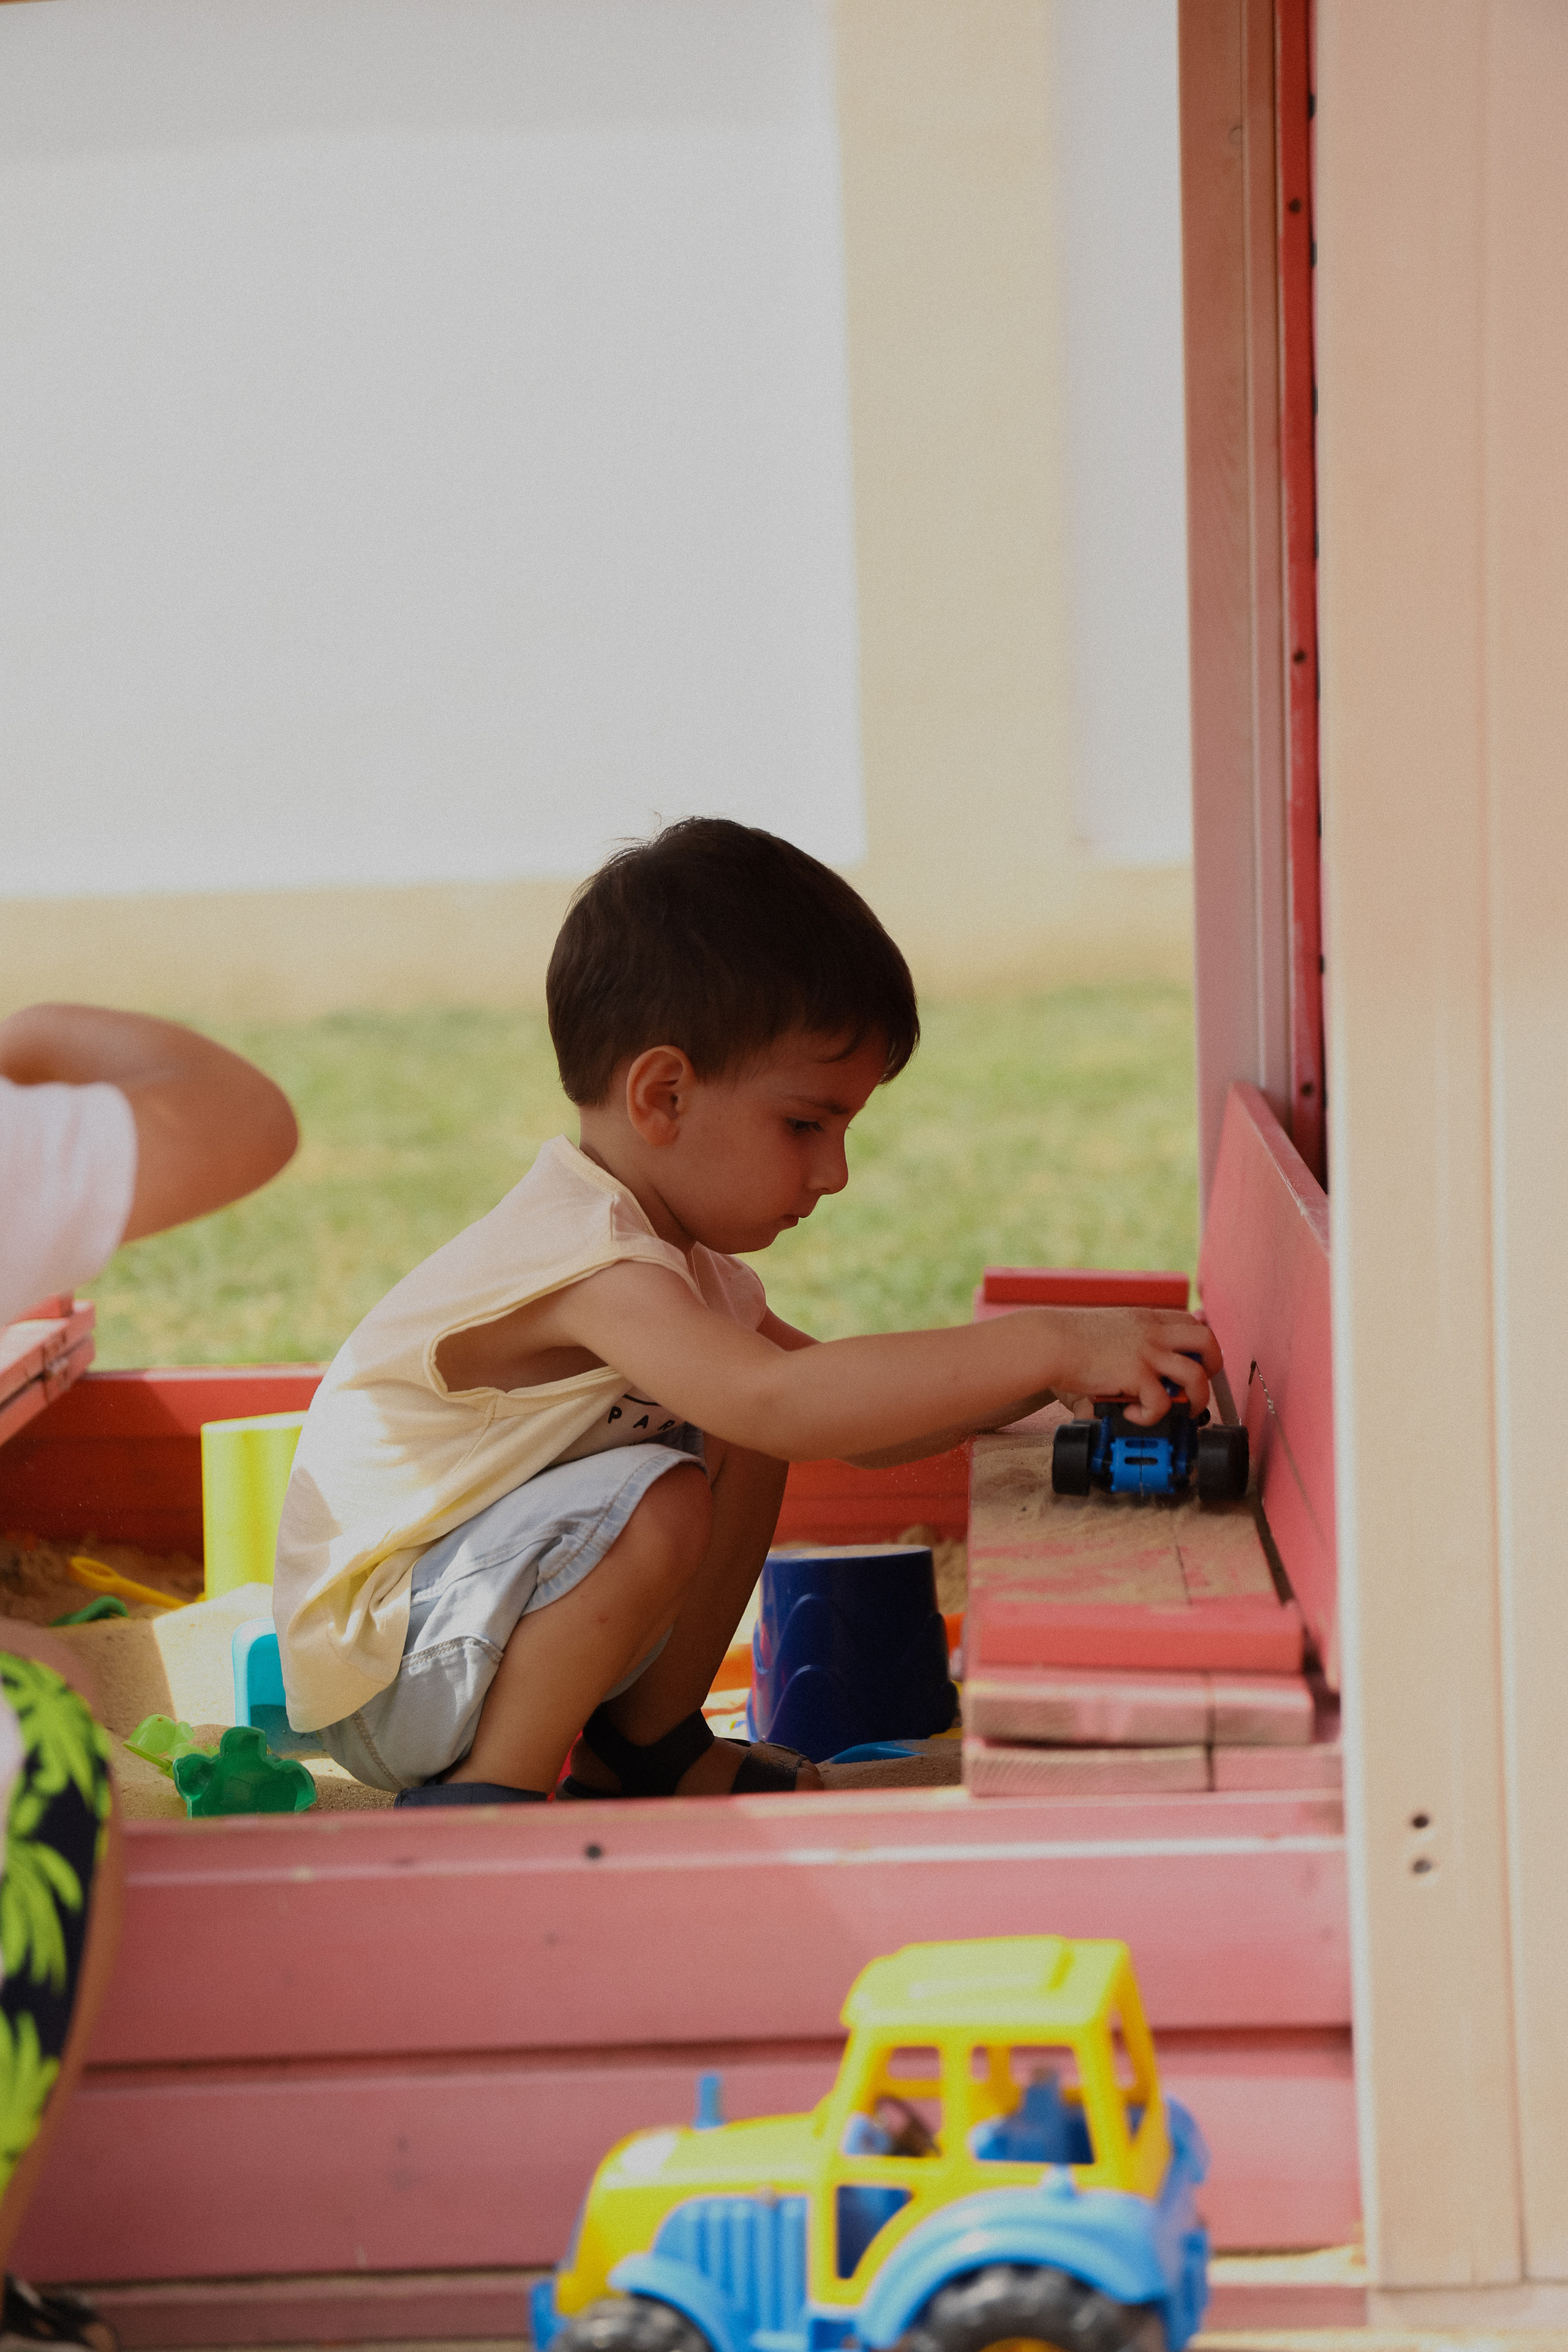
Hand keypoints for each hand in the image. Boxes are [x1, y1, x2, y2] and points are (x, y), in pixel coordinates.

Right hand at [1040, 1307, 1220, 1425]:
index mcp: (1147, 1318)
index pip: (1192, 1322)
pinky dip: (1153, 1415)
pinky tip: (1135, 1414)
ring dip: (1196, 1399)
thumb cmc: (1069, 1339)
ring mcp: (1147, 1352)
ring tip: (1180, 1411)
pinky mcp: (1136, 1374)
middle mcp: (1153, 1332)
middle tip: (1197, 1386)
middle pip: (1207, 1340)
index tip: (1196, 1362)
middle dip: (1212, 1367)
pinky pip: (1162, 1402)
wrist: (1049, 1342)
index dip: (1201, 1344)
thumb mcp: (1110, 1329)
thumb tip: (1136, 1369)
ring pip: (1196, 1375)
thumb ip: (1129, 1341)